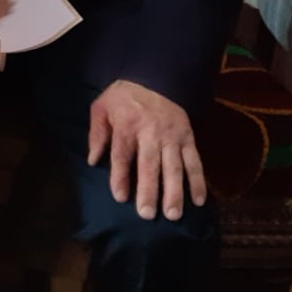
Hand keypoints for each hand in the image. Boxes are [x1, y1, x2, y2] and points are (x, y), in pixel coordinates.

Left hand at [86, 80, 206, 220]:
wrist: (155, 76)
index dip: (121, 176)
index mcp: (127, 125)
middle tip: (147, 215)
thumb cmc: (124, 97)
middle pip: (150, 164)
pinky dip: (199, 181)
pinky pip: (195, 161)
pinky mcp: (188, 137)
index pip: (122, 154)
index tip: (120, 197)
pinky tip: (199, 201)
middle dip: (149, 190)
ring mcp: (172, 136)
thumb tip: (93, 160)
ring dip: (175, 192)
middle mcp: (151, 132)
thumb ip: (97, 133)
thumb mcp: (102, 107)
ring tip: (173, 215)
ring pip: (174, 166)